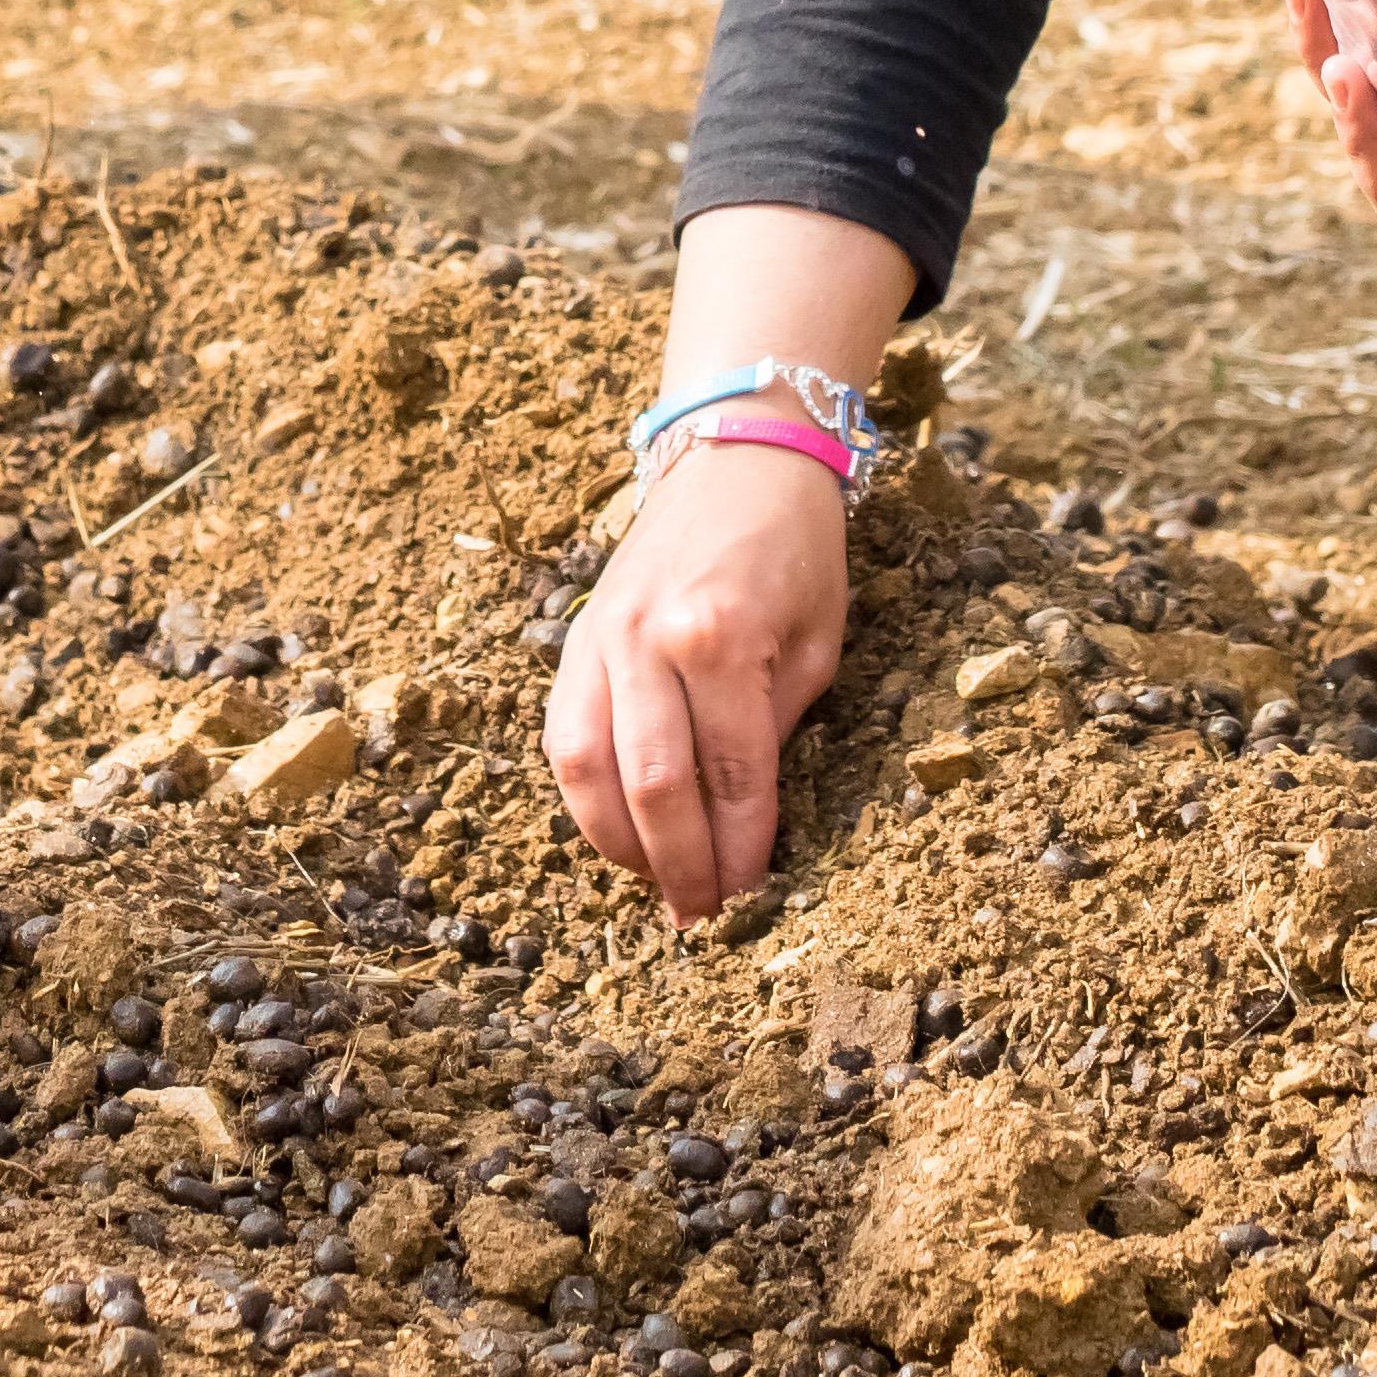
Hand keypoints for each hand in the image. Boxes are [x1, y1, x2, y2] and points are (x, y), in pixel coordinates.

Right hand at [546, 441, 848, 924]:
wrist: (736, 459)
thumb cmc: (793, 552)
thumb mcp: (813, 645)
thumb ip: (772, 733)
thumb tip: (743, 827)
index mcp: (720, 637)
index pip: (732, 776)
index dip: (742, 850)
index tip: (751, 898)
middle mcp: (648, 638)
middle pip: (652, 784)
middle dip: (679, 865)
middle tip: (701, 917)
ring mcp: (602, 636)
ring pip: (586, 766)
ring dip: (618, 840)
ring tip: (653, 881)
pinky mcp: (576, 635)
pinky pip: (562, 730)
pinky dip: (583, 792)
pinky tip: (614, 826)